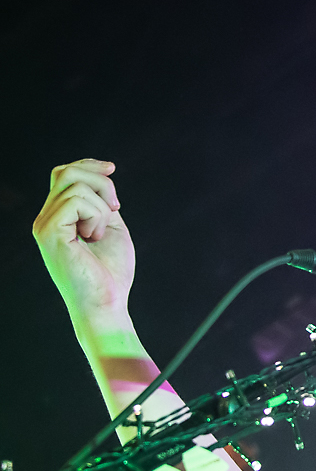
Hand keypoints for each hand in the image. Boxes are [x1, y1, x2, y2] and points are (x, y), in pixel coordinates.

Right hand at [32, 159, 134, 319]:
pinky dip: (96, 215)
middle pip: (66, 172)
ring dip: (101, 207)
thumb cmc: (111, 275)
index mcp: (59, 219)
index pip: (64, 176)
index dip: (89, 166)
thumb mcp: (112, 229)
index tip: (112, 169)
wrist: (105, 305)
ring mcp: (44, 225)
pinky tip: (95, 237)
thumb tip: (103, 176)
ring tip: (101, 234)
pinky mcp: (49, 231)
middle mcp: (46, 220)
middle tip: (117, 209)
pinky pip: (76, 200)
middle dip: (101, 181)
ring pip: (74, 185)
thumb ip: (102, 204)